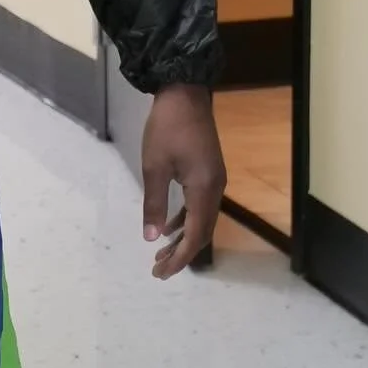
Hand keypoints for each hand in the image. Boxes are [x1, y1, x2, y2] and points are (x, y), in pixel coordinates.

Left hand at [140, 83, 226, 278]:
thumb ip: (154, 204)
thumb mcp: (154, 167)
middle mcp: (216, 189)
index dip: (179, 258)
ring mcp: (214, 180)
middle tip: (158, 269)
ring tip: (161, 253)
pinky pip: (199, 205)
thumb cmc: (167, 129)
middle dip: (181, 253)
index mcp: (205, 190)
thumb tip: (152, 238)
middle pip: (202, 232)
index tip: (161, 273)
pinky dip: (185, 219)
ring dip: (183, 237)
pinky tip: (169, 226)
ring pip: (201, 220)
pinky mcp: (209, 172)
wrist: (185, 94)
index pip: (195, 236)